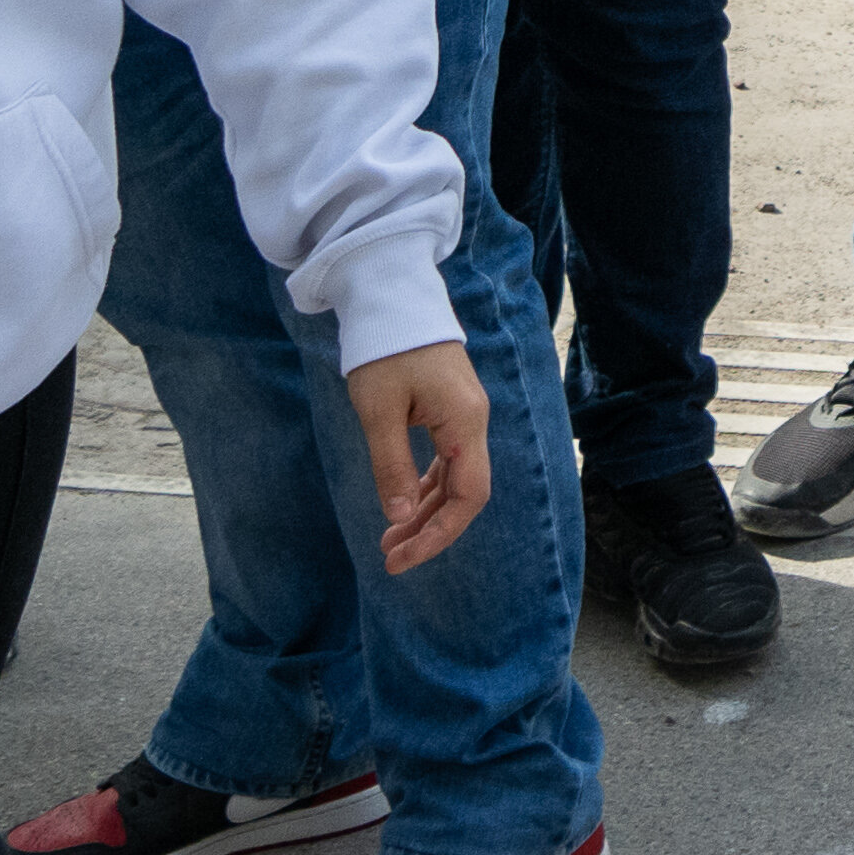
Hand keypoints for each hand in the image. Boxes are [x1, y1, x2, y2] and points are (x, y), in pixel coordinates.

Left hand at [349, 340, 491, 578]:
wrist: (394, 297)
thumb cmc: (386, 350)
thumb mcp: (379, 411)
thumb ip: (391, 466)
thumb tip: (398, 518)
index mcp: (464, 422)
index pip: (468, 496)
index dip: (440, 534)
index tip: (403, 558)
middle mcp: (474, 422)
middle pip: (465, 493)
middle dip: (430, 530)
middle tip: (390, 557)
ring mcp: (464, 416)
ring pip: (455, 480)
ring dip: (426, 512)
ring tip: (390, 538)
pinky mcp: (451, 410)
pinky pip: (447, 461)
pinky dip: (426, 488)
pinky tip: (403, 503)